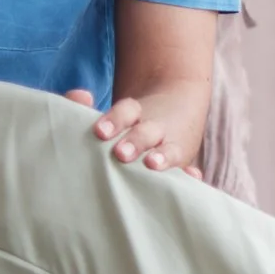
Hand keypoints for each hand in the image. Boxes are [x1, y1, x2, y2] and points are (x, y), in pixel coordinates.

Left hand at [65, 90, 199, 175]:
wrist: (168, 114)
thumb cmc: (117, 129)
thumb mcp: (103, 115)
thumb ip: (82, 105)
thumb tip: (81, 95)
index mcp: (135, 116)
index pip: (127, 111)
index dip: (115, 119)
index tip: (100, 132)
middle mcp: (154, 131)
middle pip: (146, 132)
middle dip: (135, 141)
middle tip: (120, 153)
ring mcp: (168, 148)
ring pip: (168, 151)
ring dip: (162, 157)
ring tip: (152, 164)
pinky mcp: (178, 167)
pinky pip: (185, 171)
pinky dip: (190, 175)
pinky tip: (193, 177)